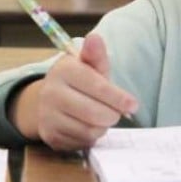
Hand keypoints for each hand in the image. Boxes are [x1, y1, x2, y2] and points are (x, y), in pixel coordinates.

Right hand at [11, 34, 137, 150]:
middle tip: (115, 112)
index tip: (133, 105)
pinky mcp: (50, 136)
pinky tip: (86, 126)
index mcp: (63, 70)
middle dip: (112, 115)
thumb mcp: (89, 65)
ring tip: (99, 117)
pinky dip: (90, 137)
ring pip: (90, 131)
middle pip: (95, 113)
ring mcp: (47, 116)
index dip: (119, 98)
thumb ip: (96, 55)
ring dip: (102, 127)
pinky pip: (81, 143)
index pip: (98, 87)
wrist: (48, 100)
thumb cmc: (78, 81)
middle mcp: (51, 93)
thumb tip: (95, 38)